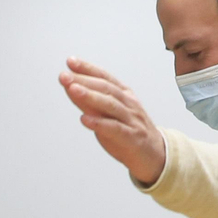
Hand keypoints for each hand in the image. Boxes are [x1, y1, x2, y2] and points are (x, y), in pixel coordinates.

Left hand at [59, 58, 166, 184]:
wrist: (153, 155)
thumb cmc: (128, 133)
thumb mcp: (108, 115)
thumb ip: (90, 103)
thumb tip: (70, 88)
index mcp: (124, 95)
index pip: (104, 78)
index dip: (88, 69)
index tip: (71, 61)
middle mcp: (128, 104)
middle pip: (105, 88)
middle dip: (84, 80)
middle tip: (64, 76)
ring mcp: (131, 120)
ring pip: (110, 105)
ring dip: (90, 96)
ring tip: (72, 89)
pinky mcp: (131, 137)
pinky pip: (115, 128)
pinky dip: (99, 123)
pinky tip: (84, 119)